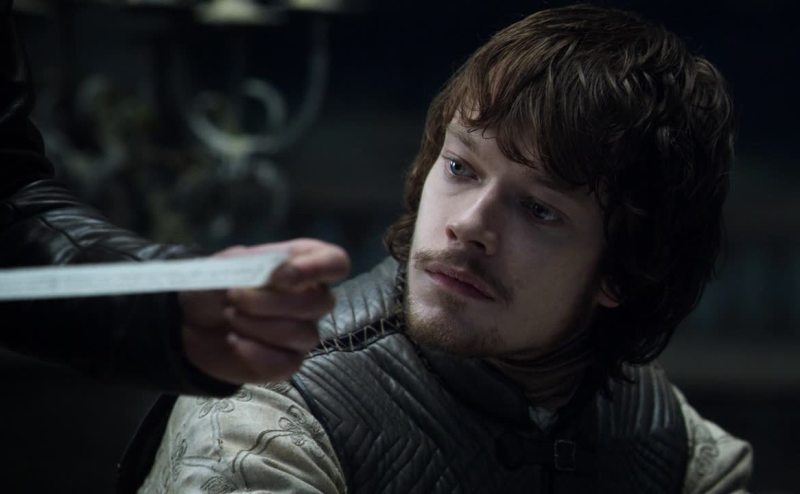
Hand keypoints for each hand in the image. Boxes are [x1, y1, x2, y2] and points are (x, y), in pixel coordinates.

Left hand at [179, 238, 349, 384]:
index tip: (282, 277)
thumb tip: (281, 277)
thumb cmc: (217, 284)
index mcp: (304, 264)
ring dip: (258, 325)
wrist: (190, 321)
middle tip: (233, 297)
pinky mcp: (287, 362)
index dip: (318, 268)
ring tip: (229, 316)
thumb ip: (259, 265)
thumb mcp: (231, 264)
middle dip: (271, 301)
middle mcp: (312, 299)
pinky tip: (234, 341)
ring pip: (303, 334)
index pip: (336, 263)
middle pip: (320, 303)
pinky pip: (286, 363)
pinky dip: (255, 352)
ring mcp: (303, 333)